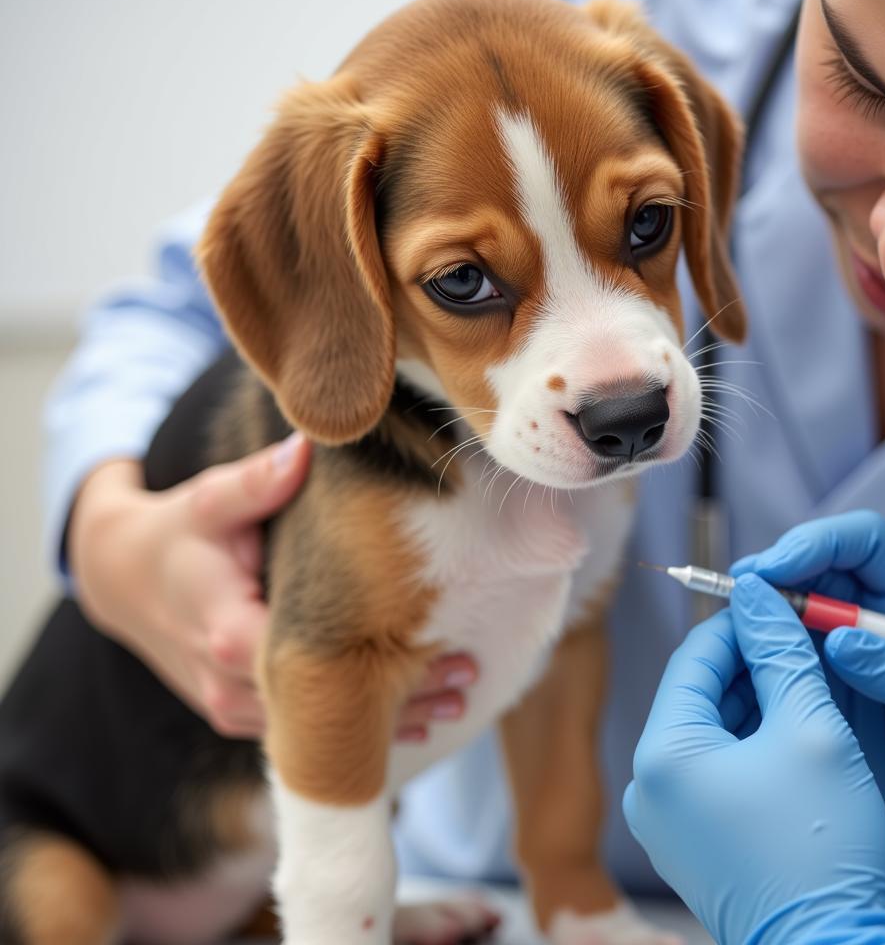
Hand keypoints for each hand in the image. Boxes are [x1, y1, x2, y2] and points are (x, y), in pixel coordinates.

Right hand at [69, 436, 477, 738]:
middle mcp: (229, 684)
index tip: (440, 649)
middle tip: (469, 675)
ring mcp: (230, 705)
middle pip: (324, 706)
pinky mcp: (236, 710)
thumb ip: (258, 481)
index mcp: (228, 631)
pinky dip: (352, 723)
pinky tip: (414, 714)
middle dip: (399, 697)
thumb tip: (306, 448)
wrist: (124, 577)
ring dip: (385, 718)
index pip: (313, 664)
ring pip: (316, 727)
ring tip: (458, 698)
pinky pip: (300, 727)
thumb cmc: (178, 532)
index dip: (380, 665)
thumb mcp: (212, 499)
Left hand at [624, 574, 884, 944]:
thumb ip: (779, 652)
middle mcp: (647, 789)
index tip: (778, 604)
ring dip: (752, 706)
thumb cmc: (823, 847)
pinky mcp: (687, 846)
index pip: (692, 659)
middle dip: (748, 666)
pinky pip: (710, 775)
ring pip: (706, 735)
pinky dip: (746, 749)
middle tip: (798, 642)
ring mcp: (663, 823)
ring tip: (802, 684)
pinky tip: (790, 735)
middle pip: (696, 697)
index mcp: (661, 756)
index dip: (739, 624)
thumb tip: (757, 593)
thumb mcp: (811, 729)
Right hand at [733, 510, 884, 914]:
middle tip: (737, 593)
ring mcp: (830, 650)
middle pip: (808, 566)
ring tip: (723, 632)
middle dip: (769, 570)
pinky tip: (727, 673)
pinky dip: (743, 655)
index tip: (777, 568)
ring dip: (750, 611)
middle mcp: (865, 617)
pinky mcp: (805, 684)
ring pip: (779, 608)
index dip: (817, 543)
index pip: (862, 544)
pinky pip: (766, 655)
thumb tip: (842, 638)